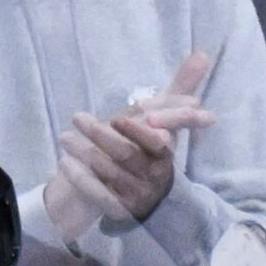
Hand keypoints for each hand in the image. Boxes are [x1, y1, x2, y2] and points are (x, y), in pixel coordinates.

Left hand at [55, 53, 215, 228]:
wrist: (142, 195)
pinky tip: (64, 164)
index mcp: (167, 155)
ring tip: (65, 137)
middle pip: (127, 155)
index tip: (117, 118)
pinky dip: (81, 178)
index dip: (139, 131)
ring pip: (110, 173)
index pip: (158, 143)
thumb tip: (201, 54)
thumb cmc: (151, 149)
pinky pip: (98, 195)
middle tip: (76, 118)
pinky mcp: (120, 211)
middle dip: (101, 134)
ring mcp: (138, 196)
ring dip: (84, 153)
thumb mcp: (165, 119)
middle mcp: (156, 177)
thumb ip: (180, 88)